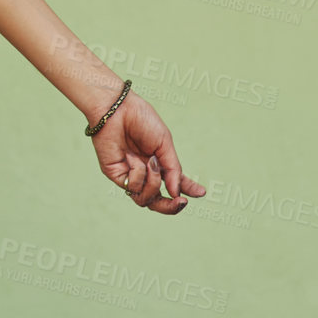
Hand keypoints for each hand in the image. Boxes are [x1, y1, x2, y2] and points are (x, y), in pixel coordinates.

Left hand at [88, 90, 205, 214]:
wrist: (117, 110)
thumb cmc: (141, 121)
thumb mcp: (164, 145)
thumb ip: (172, 170)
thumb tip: (176, 193)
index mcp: (158, 162)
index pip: (174, 182)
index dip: (187, 189)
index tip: (201, 193)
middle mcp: (144, 172)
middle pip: (157, 201)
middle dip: (170, 206)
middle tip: (181, 201)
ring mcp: (130, 175)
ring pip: (146, 200)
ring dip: (154, 183)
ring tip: (152, 163)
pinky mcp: (116, 175)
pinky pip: (133, 188)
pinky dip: (139, 175)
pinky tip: (132, 158)